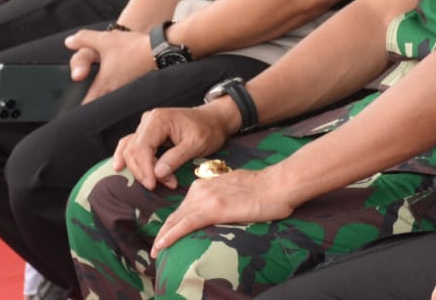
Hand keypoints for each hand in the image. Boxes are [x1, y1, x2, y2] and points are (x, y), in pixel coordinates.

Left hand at [65, 27, 155, 103]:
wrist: (161, 49)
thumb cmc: (133, 47)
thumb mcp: (104, 39)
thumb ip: (83, 40)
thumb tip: (68, 42)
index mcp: (103, 85)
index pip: (85, 107)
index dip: (75, 110)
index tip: (69, 111)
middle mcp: (114, 93)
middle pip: (97, 107)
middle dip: (89, 105)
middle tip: (82, 105)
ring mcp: (126, 92)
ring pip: (110, 101)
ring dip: (103, 100)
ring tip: (98, 94)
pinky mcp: (136, 88)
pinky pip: (122, 96)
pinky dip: (116, 94)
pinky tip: (117, 84)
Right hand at [114, 104, 233, 190]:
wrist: (214, 119)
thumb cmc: (209, 129)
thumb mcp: (197, 144)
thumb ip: (176, 157)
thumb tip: (157, 173)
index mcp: (159, 120)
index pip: (143, 148)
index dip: (145, 169)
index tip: (152, 185)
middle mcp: (148, 120)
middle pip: (133, 150)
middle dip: (144, 171)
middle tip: (160, 186)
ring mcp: (146, 125)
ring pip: (130, 150)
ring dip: (138, 169)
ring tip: (150, 183)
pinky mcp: (147, 132)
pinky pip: (131, 145)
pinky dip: (127, 157)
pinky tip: (119, 168)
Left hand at [150, 166, 296, 254]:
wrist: (278, 184)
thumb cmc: (265, 188)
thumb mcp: (235, 189)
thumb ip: (221, 196)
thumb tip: (219, 208)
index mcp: (206, 184)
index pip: (184, 206)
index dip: (173, 222)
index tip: (166, 235)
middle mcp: (202, 189)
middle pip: (176, 214)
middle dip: (164, 231)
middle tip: (156, 249)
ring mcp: (206, 198)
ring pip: (177, 219)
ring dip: (164, 236)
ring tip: (157, 251)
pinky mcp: (213, 209)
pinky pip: (185, 224)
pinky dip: (171, 235)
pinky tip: (162, 245)